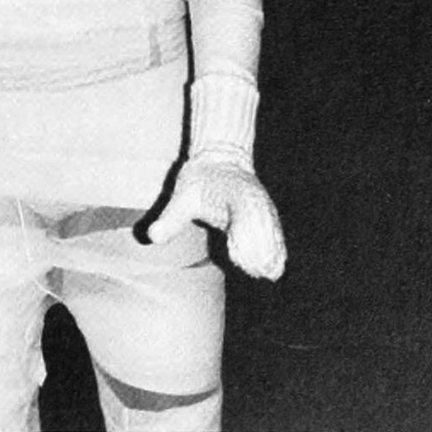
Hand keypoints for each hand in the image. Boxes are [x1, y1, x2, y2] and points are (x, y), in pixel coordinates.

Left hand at [148, 155, 285, 279]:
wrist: (222, 162)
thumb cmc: (200, 180)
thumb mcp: (182, 196)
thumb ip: (171, 219)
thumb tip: (152, 237)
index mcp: (237, 196)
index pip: (247, 221)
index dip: (243, 242)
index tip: (234, 255)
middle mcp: (257, 204)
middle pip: (266, 237)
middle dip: (256, 256)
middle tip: (242, 262)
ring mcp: (267, 212)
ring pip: (275, 243)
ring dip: (266, 259)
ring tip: (253, 267)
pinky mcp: (271, 221)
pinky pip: (278, 244)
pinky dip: (274, 256)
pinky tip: (265, 269)